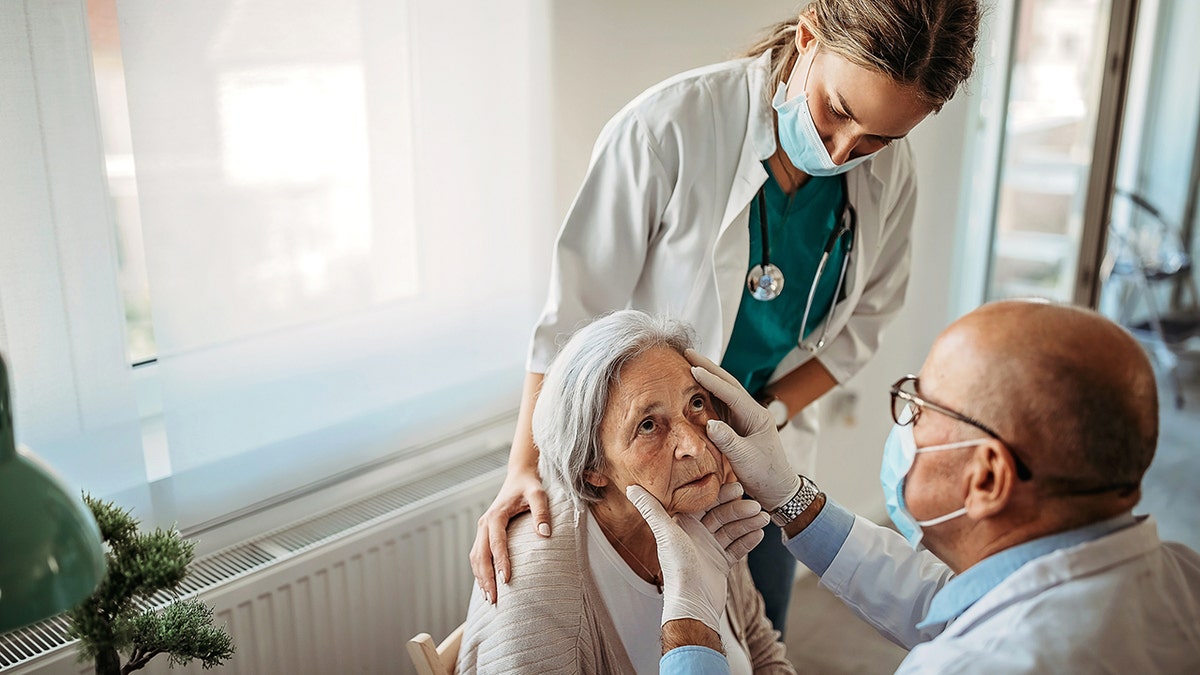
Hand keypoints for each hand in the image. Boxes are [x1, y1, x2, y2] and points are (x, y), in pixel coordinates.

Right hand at [469, 468, 550, 603]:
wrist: (519, 476)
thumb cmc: (530, 485)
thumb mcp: (539, 494)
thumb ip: (541, 512)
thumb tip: (545, 534)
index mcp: (496, 515)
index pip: (496, 543)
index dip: (500, 563)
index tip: (506, 581)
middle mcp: (484, 523)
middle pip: (480, 555)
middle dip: (485, 578)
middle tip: (493, 599)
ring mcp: (482, 529)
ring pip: (475, 557)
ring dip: (480, 577)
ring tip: (489, 597)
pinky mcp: (484, 533)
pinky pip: (478, 555)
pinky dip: (480, 571)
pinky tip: (487, 585)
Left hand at [626, 482, 768, 631]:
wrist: (694, 603)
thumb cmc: (678, 568)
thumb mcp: (665, 533)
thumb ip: (650, 508)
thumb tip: (630, 487)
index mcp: (683, 526)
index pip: (704, 504)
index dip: (721, 495)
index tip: (737, 487)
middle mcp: (695, 535)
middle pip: (721, 516)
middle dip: (738, 510)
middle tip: (754, 505)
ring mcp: (709, 549)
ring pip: (732, 530)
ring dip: (747, 523)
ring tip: (762, 518)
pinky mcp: (720, 563)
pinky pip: (737, 548)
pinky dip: (748, 541)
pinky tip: (759, 534)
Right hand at [686, 349, 801, 510]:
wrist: (777, 490)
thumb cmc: (764, 475)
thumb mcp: (745, 459)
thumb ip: (728, 441)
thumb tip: (710, 424)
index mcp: (757, 416)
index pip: (731, 392)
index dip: (711, 380)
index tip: (693, 368)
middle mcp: (752, 412)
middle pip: (728, 384)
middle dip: (708, 367)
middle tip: (687, 353)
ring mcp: (745, 418)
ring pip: (724, 391)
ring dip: (707, 377)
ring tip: (688, 363)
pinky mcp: (739, 426)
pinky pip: (721, 405)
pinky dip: (707, 393)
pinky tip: (695, 388)